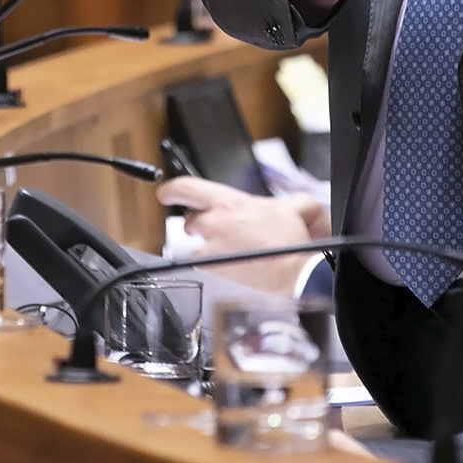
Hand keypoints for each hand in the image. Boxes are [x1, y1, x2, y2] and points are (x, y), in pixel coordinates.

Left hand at [156, 177, 330, 296]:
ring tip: (224, 244)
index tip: (166, 191)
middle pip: (189, 218)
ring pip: (193, 242)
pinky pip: (200, 262)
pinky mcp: (211, 268)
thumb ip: (289, 199)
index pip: (188, 188)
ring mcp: (210, 248)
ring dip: (204, 241)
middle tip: (210, 222)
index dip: (172, 188)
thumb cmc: (289, 242)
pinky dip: (210, 260)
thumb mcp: (297, 206)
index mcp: (230, 203)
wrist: (292, 273)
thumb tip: (292, 203)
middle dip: (197, 220)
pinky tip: (227, 260)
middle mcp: (214, 223)